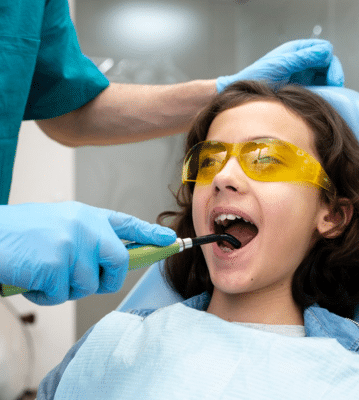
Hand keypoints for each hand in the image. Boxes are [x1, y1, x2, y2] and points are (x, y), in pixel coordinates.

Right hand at [0, 201, 175, 304]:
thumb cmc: (23, 232)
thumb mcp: (62, 224)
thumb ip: (89, 238)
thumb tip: (112, 260)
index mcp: (88, 216)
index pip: (128, 224)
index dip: (151, 233)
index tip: (170, 240)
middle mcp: (87, 227)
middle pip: (120, 263)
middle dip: (106, 279)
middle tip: (84, 279)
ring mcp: (74, 243)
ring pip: (88, 285)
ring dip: (66, 287)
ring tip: (44, 270)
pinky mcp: (58, 263)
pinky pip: (63, 295)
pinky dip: (46, 295)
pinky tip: (31, 277)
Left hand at [216, 39, 343, 91]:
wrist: (243, 95)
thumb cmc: (256, 77)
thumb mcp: (281, 65)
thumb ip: (303, 58)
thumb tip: (326, 50)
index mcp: (295, 51)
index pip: (323, 50)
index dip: (330, 62)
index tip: (332, 78)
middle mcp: (299, 62)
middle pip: (326, 64)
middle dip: (333, 75)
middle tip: (336, 88)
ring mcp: (299, 76)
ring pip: (323, 78)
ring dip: (329, 85)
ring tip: (330, 96)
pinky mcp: (297, 89)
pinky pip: (315, 89)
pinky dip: (321, 93)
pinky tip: (321, 100)